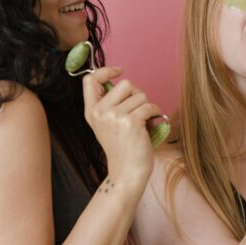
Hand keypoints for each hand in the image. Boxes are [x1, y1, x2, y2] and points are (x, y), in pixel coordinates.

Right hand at [83, 67, 158, 182]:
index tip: (118, 71)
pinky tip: (151, 125)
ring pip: (140, 95)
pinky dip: (155, 113)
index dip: (105, 71)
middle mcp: (100, 112)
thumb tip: (122, 81)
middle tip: (137, 111)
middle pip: (124, 84)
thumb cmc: (122, 148)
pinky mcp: (131, 122)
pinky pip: (149, 106)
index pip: (90, 80)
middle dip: (136, 94)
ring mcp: (114, 116)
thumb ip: (109, 104)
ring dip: (146, 106)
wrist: (127, 173)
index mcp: (91, 112)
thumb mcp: (107, 124)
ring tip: (142, 122)